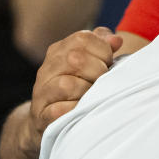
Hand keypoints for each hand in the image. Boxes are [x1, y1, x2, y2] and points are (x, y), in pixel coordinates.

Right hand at [23, 27, 121, 158]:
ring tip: (93, 96)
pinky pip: (58, 111)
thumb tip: (116, 40)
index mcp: (59, 51)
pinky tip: (83, 110)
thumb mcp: (90, 62)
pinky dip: (75, 110)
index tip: (108, 62)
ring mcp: (42, 93)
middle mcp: (47, 69)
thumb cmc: (78, 87)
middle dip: (97, 70)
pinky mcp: (42, 116)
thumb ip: (103, 47)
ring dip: (87, 92)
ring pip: (67, 85)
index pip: (82, 38)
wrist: (48, 120)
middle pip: (75, 59)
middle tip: (102, 81)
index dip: (103, 50)